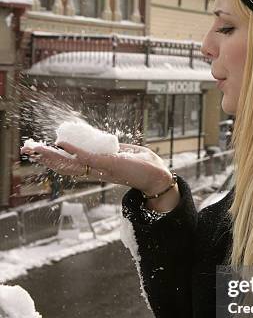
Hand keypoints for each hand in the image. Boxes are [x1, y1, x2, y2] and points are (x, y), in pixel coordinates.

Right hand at [20, 142, 173, 194]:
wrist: (158, 176)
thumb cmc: (142, 165)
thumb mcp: (122, 154)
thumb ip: (110, 150)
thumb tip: (103, 141)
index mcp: (96, 168)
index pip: (70, 164)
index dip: (53, 158)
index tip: (39, 150)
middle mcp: (95, 171)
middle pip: (65, 166)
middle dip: (45, 157)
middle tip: (28, 149)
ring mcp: (101, 168)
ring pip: (71, 164)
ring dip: (53, 156)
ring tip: (36, 148)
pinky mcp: (109, 164)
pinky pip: (88, 158)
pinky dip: (74, 151)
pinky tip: (61, 144)